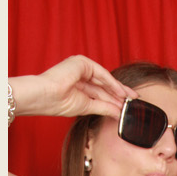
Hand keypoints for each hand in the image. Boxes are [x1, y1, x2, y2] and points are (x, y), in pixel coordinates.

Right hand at [11, 56, 134, 121]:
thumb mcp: (85, 107)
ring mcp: (80, 67)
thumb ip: (103, 107)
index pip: (99, 91)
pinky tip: (121, 92)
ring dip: (117, 90)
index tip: (125, 106)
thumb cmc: (56, 103)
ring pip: (104, 80)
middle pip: (104, 85)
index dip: (113, 98)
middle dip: (119, 93)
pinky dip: (112, 84)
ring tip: (129, 99)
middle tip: (133, 100)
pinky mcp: (81, 62)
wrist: (43, 96)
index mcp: (77, 84)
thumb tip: (118, 112)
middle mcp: (79, 74)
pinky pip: (101, 74)